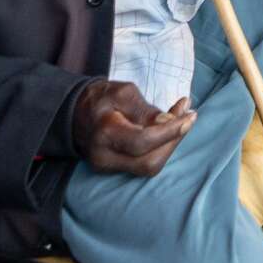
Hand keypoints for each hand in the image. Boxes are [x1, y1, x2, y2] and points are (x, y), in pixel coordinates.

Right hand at [71, 79, 193, 176]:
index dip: (171, 131)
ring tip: (181, 120)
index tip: (190, 116)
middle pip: (149, 162)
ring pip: (148, 167)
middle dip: (174, 141)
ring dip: (170, 145)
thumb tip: (169, 122)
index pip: (143, 141)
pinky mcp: (112, 170)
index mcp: (105, 132)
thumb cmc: (99, 98)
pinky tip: (168, 130)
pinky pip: (143, 164)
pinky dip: (160, 149)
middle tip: (188, 117)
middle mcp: (104, 156)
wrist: (72, 112)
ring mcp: (107, 167)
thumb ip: (145, 109)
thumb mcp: (122, 92)